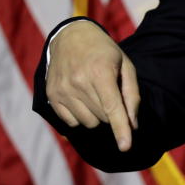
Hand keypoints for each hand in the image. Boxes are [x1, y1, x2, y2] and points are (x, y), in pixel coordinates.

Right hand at [45, 21, 139, 150]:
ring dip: (96, 115)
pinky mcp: (51, 96)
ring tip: (95, 93)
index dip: (120, 129)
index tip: (126, 147)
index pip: (112, 108)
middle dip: (111, 112)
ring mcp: (62, 90)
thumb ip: (131, 95)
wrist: (71, 36)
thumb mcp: (125, 65)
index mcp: (100, 72)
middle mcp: (79, 82)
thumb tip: (133, 124)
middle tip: (109, 92)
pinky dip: (81, 116)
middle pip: (102, 117)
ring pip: (88, 122)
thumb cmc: (104, 51)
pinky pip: (71, 122)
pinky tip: (81, 98)